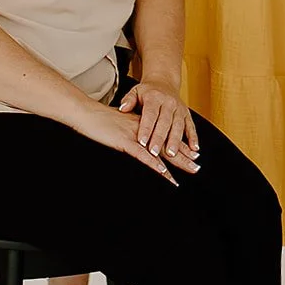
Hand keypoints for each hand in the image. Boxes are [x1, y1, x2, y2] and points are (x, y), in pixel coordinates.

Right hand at [75, 85, 199, 182]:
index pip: (166, 137)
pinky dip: (154, 164)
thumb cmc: (101, 121)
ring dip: (177, 161)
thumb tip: (140, 141)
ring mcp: (136, 136)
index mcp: (144, 126)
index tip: (193, 154)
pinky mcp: (125, 142)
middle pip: (168, 144)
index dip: (180, 146)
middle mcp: (144, 130)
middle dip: (184, 156)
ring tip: (190, 169)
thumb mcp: (121, 126)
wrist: (87, 112)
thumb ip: (132, 132)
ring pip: (160, 151)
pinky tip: (164, 171)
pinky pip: (143, 155)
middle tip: (197, 165)